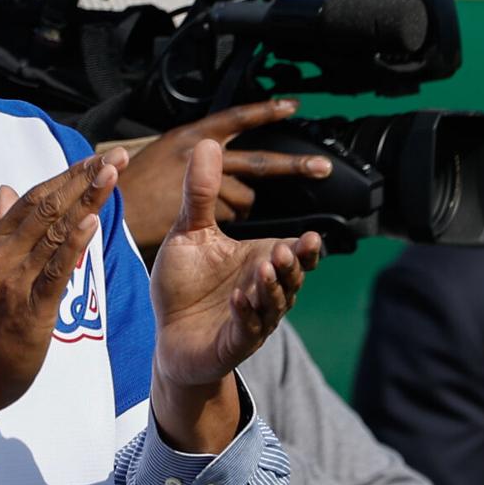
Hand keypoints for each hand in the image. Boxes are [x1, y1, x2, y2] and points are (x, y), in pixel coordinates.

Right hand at [0, 148, 126, 479]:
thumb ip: (0, 230)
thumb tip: (5, 191)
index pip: (33, 199)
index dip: (67, 176)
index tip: (95, 158)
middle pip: (46, 206)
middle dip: (83, 178)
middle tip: (115, 155)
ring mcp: (12, 281)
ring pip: (53, 231)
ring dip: (85, 199)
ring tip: (111, 173)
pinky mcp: (29, 309)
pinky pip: (54, 271)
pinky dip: (73, 244)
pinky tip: (92, 221)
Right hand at [114, 99, 331, 252]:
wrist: (113, 213)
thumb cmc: (132, 186)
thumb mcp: (161, 154)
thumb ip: (194, 152)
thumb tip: (217, 154)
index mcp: (189, 136)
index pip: (236, 118)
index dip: (265, 111)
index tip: (292, 106)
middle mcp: (199, 157)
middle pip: (259, 162)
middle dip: (295, 165)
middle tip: (322, 168)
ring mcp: (204, 188)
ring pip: (245, 198)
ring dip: (239, 206)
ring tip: (216, 209)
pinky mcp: (204, 214)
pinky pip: (228, 219)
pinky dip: (222, 223)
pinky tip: (203, 225)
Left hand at [149, 139, 321, 450]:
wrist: (169, 334)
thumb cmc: (185, 284)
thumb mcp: (189, 232)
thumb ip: (200, 192)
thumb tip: (207, 143)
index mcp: (259, 261)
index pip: (295, 254)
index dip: (307, 248)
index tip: (314, 235)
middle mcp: (264, 290)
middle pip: (291, 279)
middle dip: (291, 266)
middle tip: (285, 251)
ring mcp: (253, 318)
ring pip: (273, 304)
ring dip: (271, 288)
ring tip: (263, 271)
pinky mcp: (234, 342)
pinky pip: (247, 328)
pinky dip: (245, 314)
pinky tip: (239, 299)